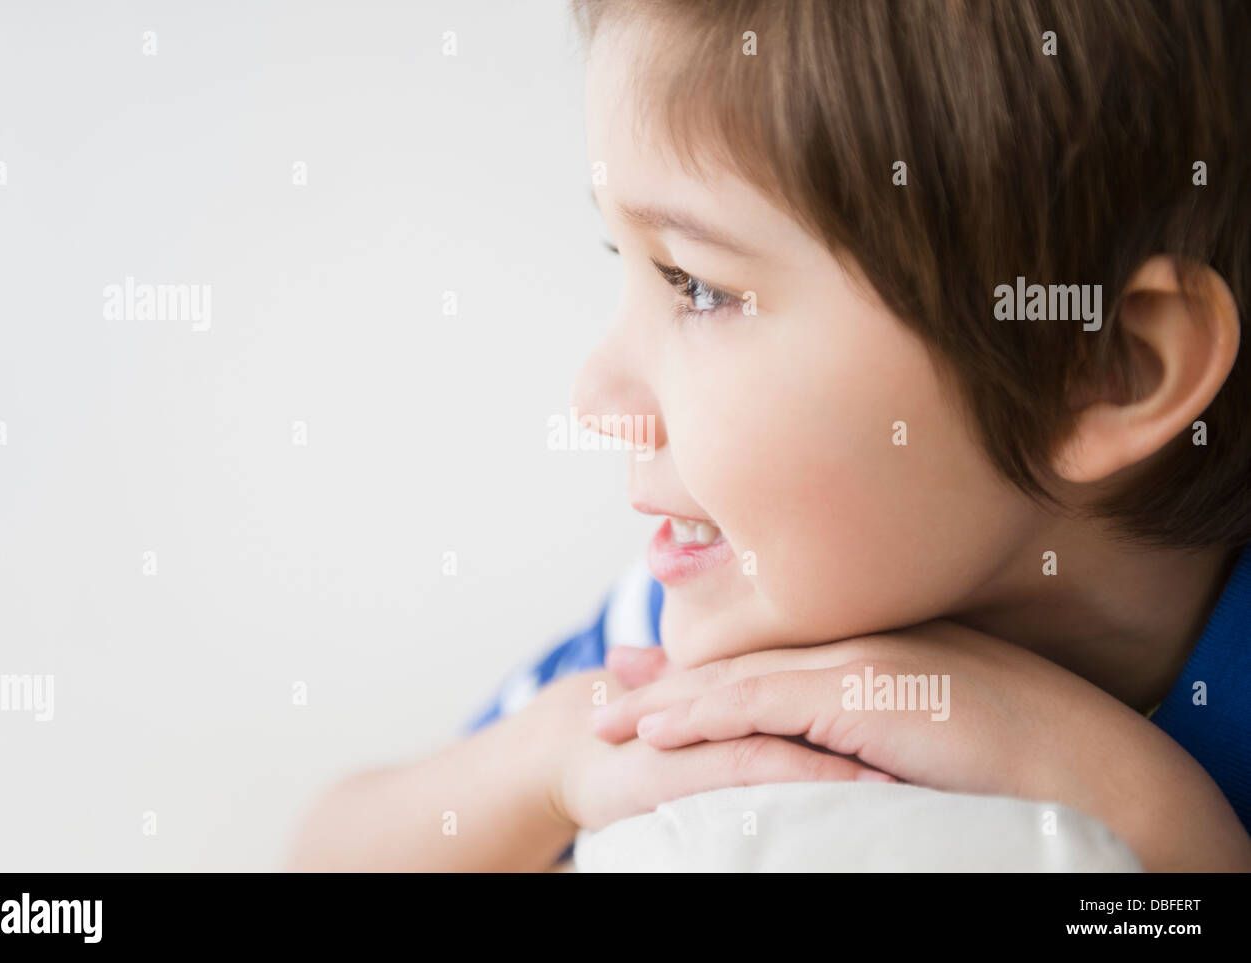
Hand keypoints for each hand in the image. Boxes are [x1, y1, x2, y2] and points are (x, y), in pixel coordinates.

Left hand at [589, 623, 1250, 870]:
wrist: (1090, 767)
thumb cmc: (1025, 756)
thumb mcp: (935, 725)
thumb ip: (873, 723)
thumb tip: (841, 750)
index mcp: (874, 648)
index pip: (770, 655)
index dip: (708, 668)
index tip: (655, 675)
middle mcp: (856, 643)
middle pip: (740, 657)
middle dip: (670, 677)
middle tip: (611, 682)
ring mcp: (857, 662)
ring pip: (738, 679)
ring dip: (669, 700)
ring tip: (610, 716)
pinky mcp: (861, 694)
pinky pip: (760, 706)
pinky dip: (703, 717)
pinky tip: (660, 731)